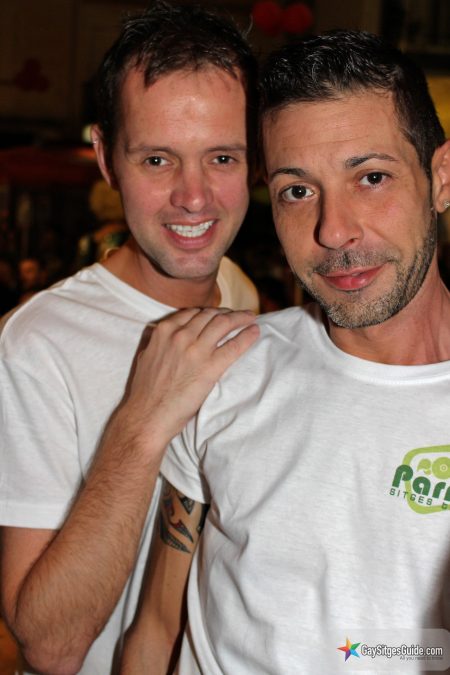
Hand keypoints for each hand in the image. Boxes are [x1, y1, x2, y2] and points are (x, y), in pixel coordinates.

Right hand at [123, 308, 258, 445]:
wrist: (148, 415)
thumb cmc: (145, 391)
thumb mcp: (146, 356)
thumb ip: (157, 342)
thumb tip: (162, 336)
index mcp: (165, 331)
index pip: (193, 312)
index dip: (209, 312)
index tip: (218, 314)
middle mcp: (181, 335)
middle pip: (211, 315)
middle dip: (227, 312)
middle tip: (238, 315)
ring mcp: (197, 350)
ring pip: (224, 323)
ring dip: (240, 318)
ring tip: (250, 318)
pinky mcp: (210, 367)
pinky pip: (234, 346)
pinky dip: (247, 336)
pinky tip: (254, 331)